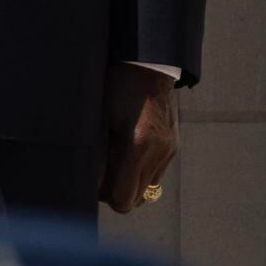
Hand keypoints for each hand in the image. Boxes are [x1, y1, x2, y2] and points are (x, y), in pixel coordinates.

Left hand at [105, 67, 178, 211]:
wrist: (149, 65)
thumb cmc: (118, 86)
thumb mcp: (99, 118)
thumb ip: (97, 155)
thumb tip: (90, 185)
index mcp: (137, 145)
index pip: (122, 198)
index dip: (104, 196)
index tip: (94, 182)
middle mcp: (158, 152)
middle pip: (135, 200)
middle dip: (116, 192)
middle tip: (102, 173)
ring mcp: (169, 151)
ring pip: (147, 191)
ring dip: (130, 183)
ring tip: (116, 161)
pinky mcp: (174, 147)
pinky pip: (155, 175)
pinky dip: (140, 172)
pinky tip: (130, 153)